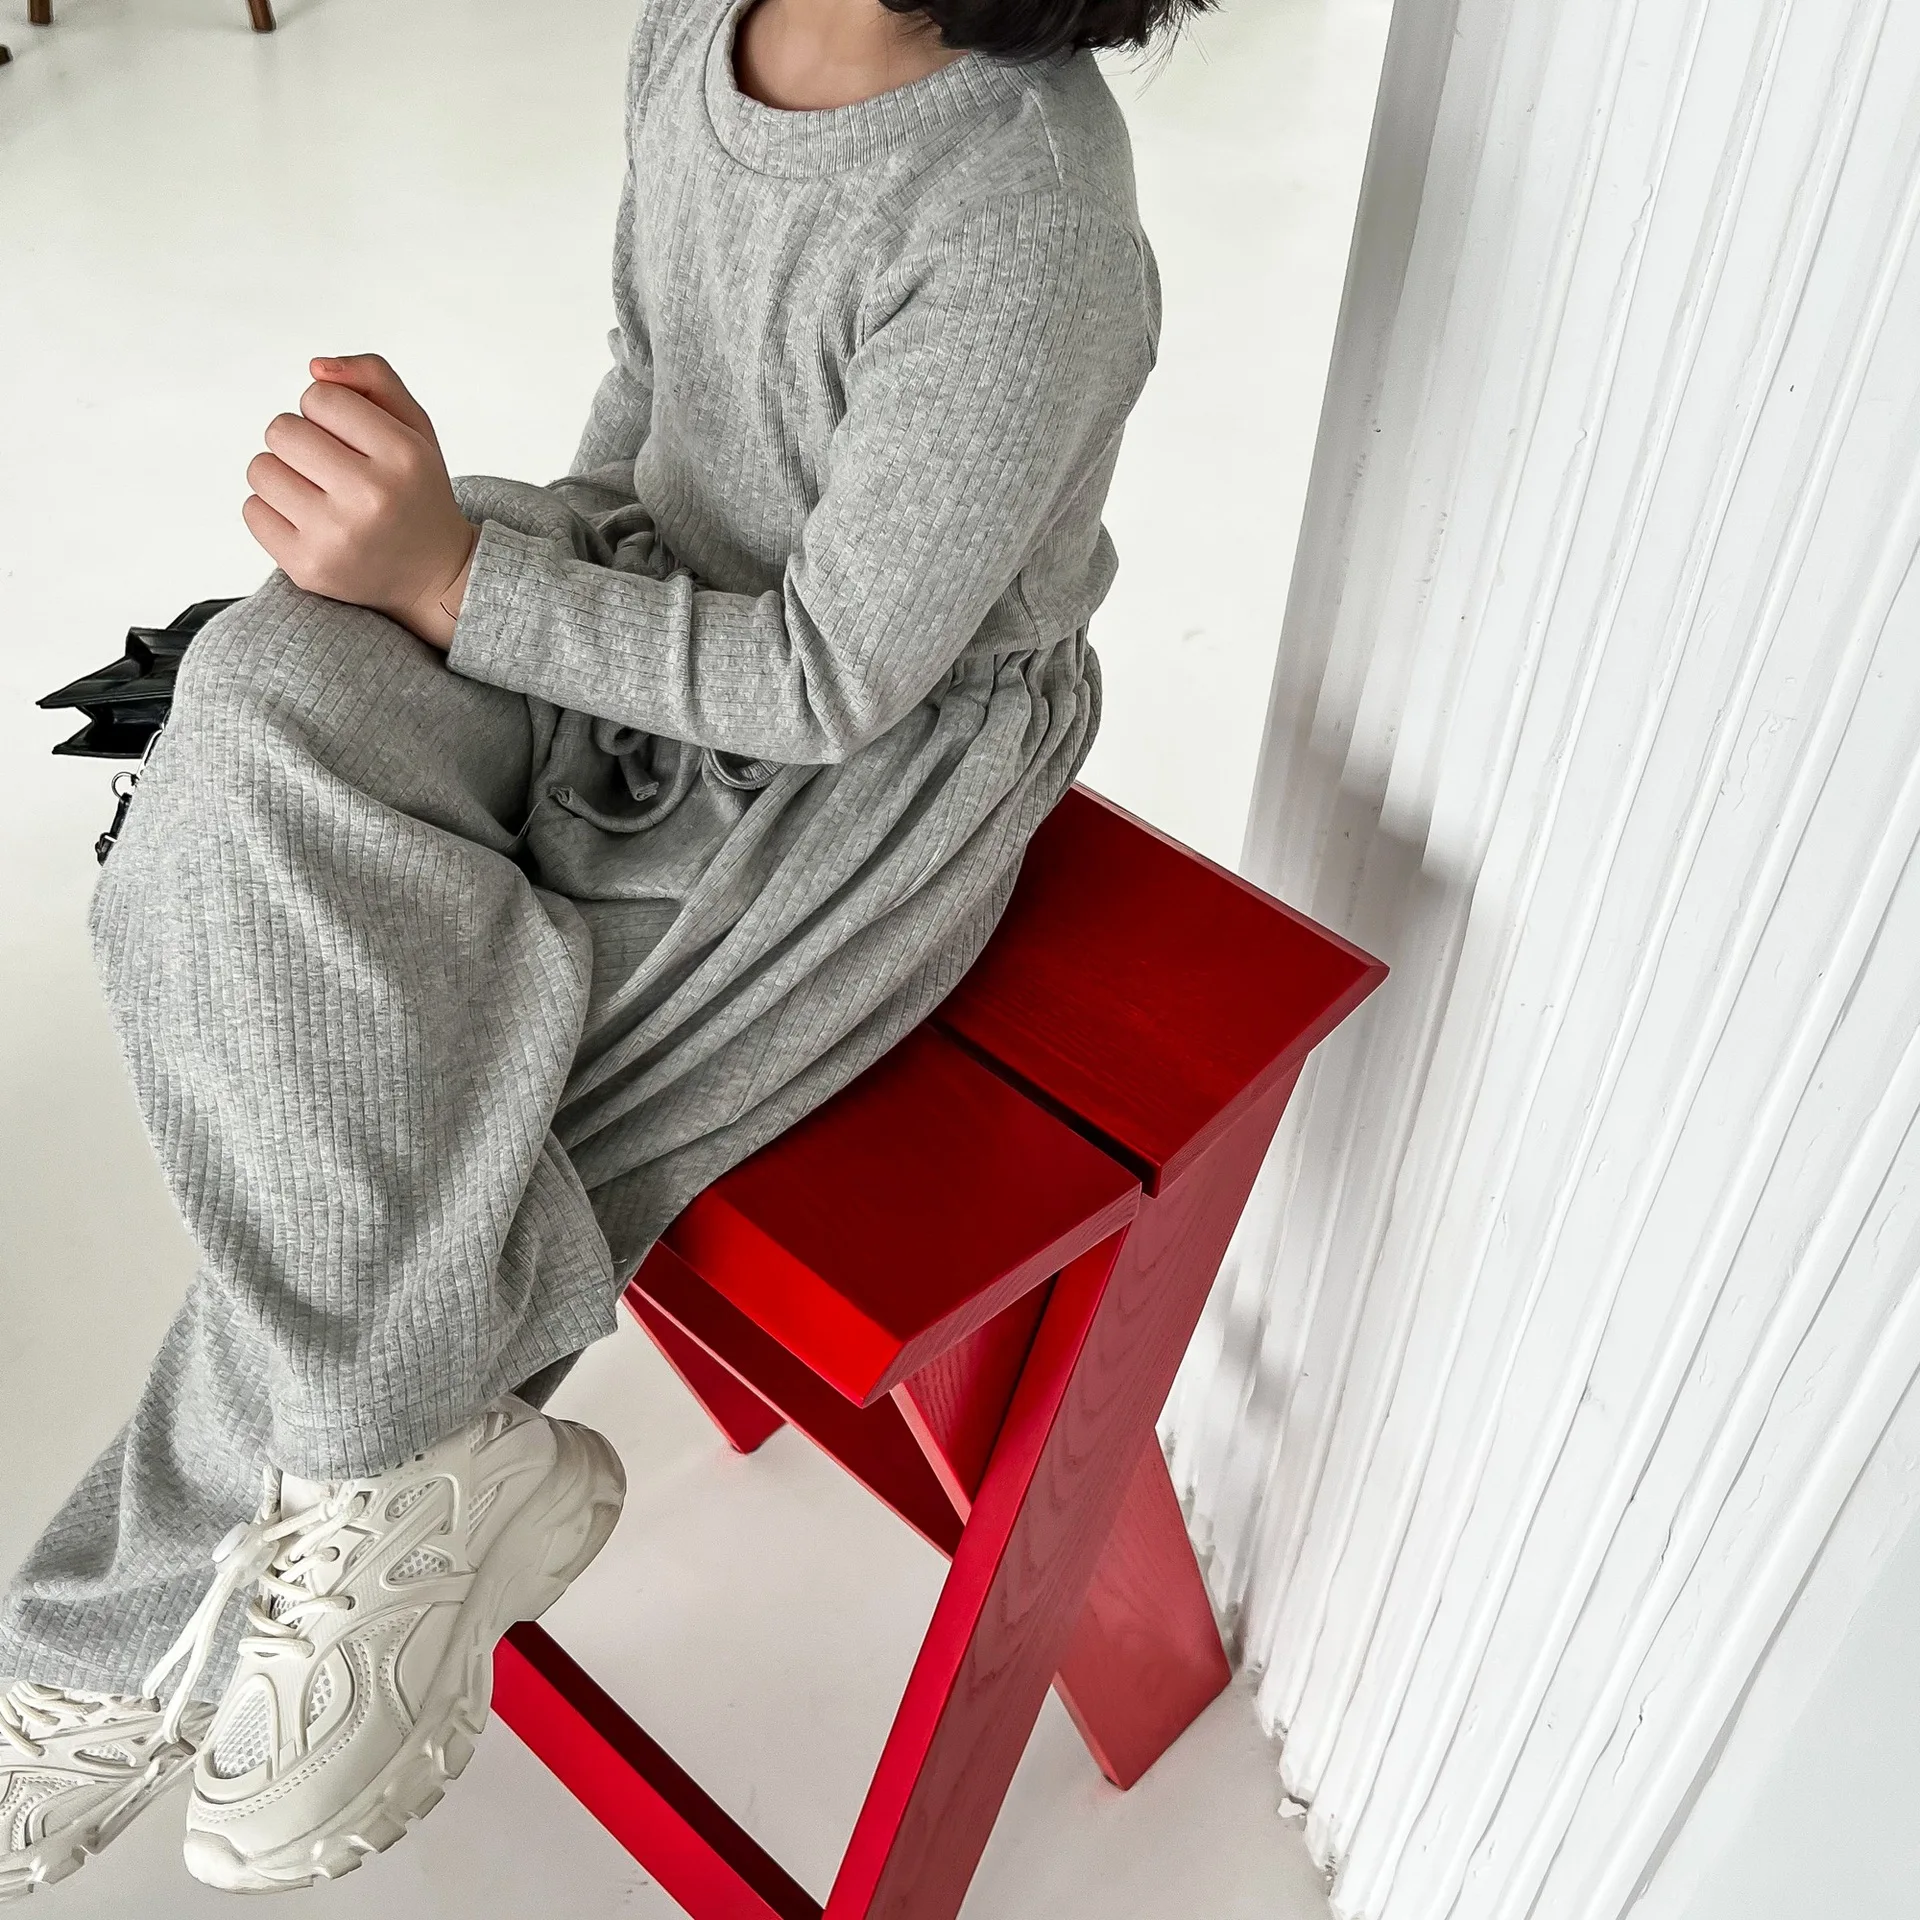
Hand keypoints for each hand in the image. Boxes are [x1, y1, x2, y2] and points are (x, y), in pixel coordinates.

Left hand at [242, 354, 478, 648]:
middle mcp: (373, 497)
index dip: (326, 411)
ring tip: (316, 493)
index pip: (320, 397)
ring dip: (282, 474)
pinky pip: (252, 511)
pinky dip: (272, 511)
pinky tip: (307, 521)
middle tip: (328, 466)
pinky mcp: (308, 567)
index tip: (349, 438)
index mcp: (404, 456)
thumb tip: (316, 368)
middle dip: (298, 441)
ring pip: (261, 469)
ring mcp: (338, 536)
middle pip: (281, 430)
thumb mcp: (413, 427)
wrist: (433, 577)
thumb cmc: (415, 493)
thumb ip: (374, 377)